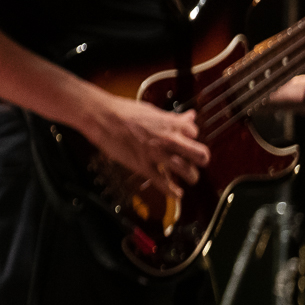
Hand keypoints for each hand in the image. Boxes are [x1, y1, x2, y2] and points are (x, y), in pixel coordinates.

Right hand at [78, 92, 210, 200]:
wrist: (103, 117)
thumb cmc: (124, 111)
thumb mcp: (153, 110)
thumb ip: (173, 117)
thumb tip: (189, 116)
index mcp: (170, 123)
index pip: (194, 132)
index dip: (192, 137)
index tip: (188, 140)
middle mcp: (168, 139)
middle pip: (199, 154)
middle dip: (202, 160)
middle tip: (200, 162)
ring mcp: (157, 154)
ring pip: (185, 170)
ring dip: (191, 176)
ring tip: (191, 178)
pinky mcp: (144, 166)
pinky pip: (162, 182)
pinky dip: (172, 191)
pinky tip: (176, 194)